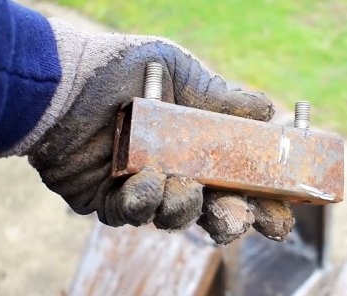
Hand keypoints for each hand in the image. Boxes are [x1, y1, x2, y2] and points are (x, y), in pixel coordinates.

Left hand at [7, 19, 293, 243]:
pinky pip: (132, 216)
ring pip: (176, 219)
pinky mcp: (108, 202)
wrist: (65, 80)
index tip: (281, 214)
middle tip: (235, 218)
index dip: (264, 202)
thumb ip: (224, 98)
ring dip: (184, 207)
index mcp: (200, 146)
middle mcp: (175, 171)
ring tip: (180, 183)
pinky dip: (143, 202)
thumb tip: (270, 112)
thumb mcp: (183, 73)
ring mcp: (142, 189)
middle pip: (214, 211)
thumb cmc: (125, 69)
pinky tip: (145, 181)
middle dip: (231, 220)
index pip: (241, 182)